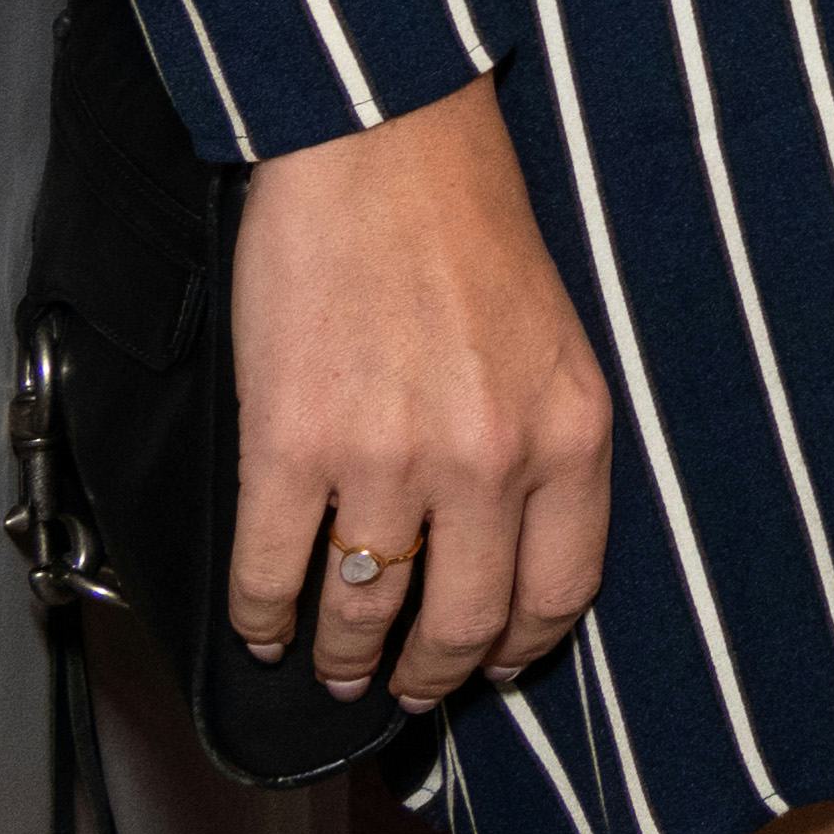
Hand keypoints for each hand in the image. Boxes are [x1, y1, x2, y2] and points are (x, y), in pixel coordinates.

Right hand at [225, 72, 611, 703]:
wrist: (384, 146)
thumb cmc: (468, 229)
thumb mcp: (554, 343)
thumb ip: (542, 445)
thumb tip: (507, 548)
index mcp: (570, 433)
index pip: (559, 593)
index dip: (518, 649)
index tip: (492, 666)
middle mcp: (490, 460)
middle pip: (462, 627)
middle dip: (428, 675)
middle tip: (404, 688)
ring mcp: (388, 459)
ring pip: (363, 615)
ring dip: (343, 659)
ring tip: (333, 665)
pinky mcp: (290, 446)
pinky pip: (273, 576)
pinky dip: (262, 618)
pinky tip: (263, 626)